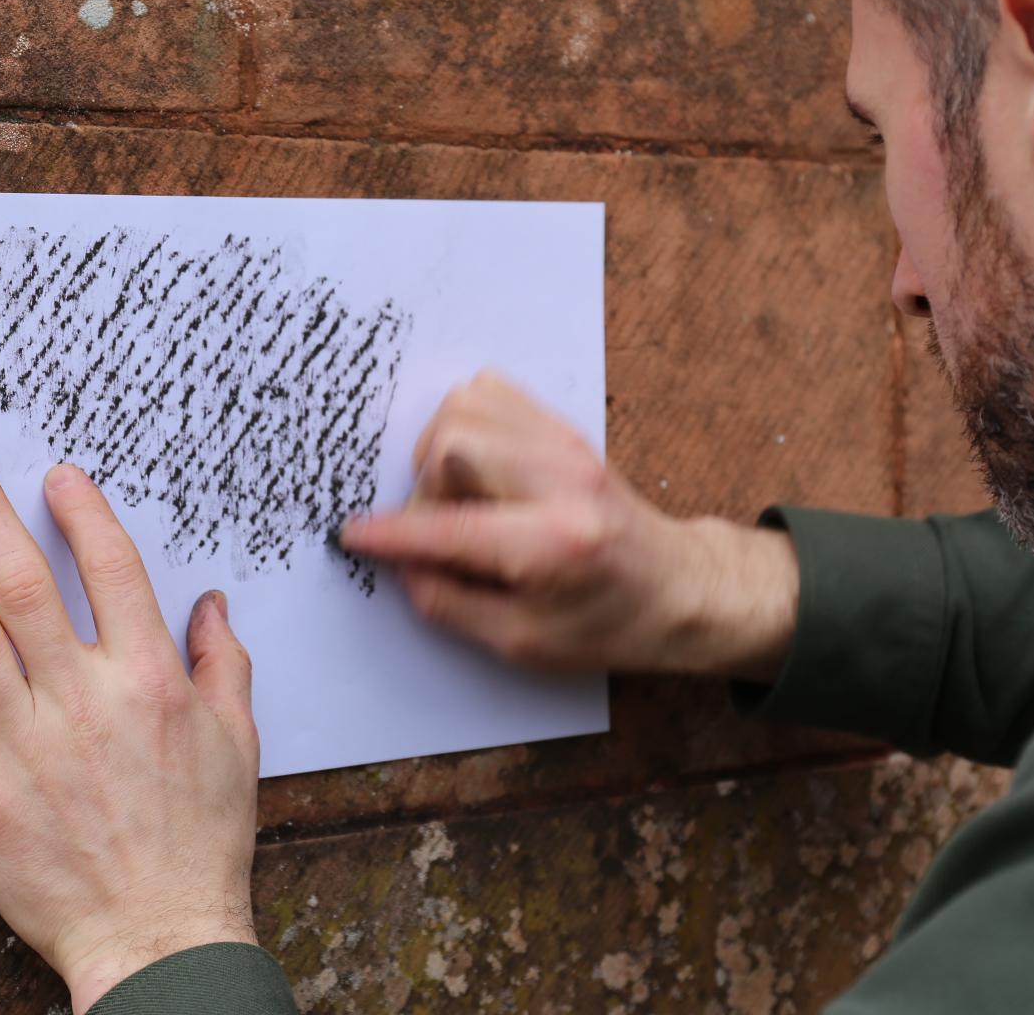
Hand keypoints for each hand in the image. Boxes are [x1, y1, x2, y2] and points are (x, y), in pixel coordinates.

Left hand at [0, 454, 260, 1013]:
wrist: (155, 934)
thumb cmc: (200, 841)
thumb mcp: (237, 743)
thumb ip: (223, 664)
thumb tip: (210, 605)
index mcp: (151, 682)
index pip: (111, 570)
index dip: (80, 513)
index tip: (56, 477)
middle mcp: (85, 701)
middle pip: (24, 584)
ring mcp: (28, 743)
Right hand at [339, 371, 798, 681]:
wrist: (680, 587)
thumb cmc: (607, 626)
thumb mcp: (523, 643)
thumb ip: (450, 604)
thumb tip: (399, 563)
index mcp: (552, 545)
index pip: (448, 527)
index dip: (391, 534)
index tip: (353, 536)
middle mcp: (560, 481)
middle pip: (452, 440)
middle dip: (423, 486)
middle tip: (438, 526)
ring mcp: (566, 445)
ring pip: (466, 404)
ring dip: (441, 449)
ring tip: (458, 495)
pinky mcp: (566, 429)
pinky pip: (491, 391)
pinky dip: (466, 422)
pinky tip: (475, 466)